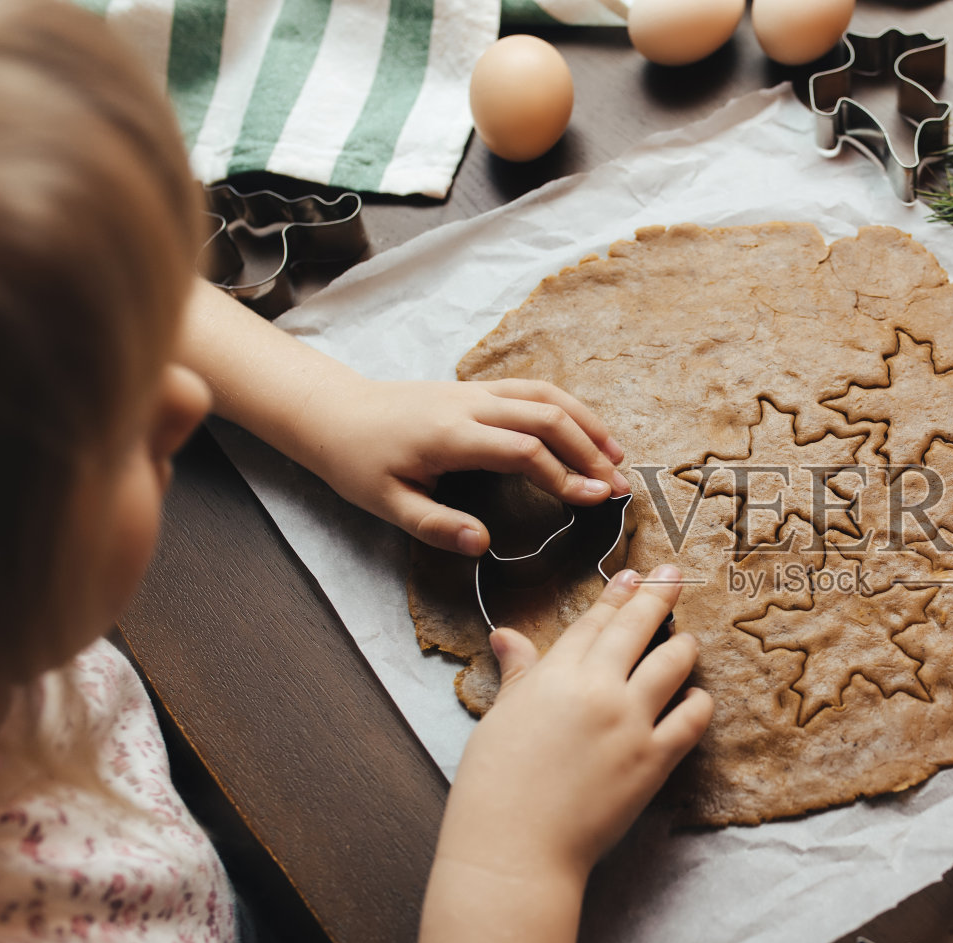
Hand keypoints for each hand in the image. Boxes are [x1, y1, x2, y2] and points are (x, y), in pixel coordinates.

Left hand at [298, 377, 629, 554]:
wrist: (333, 412)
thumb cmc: (358, 462)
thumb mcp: (387, 505)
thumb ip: (438, 527)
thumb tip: (485, 545)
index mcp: (450, 436)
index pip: (524, 450)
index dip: (564, 475)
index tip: (594, 500)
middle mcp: (470, 405)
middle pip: (546, 417)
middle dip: (590, 451)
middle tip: (619, 486)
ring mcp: (476, 391)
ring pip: (546, 397)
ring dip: (587, 423)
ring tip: (618, 455)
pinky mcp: (477, 388)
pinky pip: (533, 390)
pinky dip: (568, 408)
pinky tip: (585, 430)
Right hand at [437, 565, 711, 882]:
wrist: (515, 848)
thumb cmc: (494, 786)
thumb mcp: (500, 717)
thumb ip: (518, 673)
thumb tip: (507, 635)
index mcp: (556, 674)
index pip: (596, 620)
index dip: (619, 593)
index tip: (636, 574)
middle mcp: (599, 688)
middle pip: (639, 627)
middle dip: (660, 595)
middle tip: (676, 576)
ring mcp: (631, 722)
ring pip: (673, 664)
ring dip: (683, 647)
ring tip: (686, 641)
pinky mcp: (654, 760)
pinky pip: (692, 718)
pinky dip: (698, 702)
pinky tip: (696, 697)